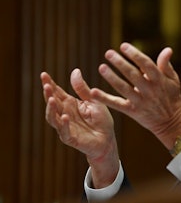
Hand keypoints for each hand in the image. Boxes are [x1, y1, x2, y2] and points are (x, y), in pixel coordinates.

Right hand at [41, 69, 118, 187]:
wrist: (108, 140)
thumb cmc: (101, 120)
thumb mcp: (93, 101)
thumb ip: (83, 89)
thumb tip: (75, 70)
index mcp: (70, 104)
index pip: (57, 92)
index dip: (50, 84)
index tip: (43, 74)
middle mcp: (65, 114)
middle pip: (53, 103)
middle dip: (48, 95)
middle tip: (46, 85)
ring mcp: (66, 126)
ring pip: (53, 118)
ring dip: (51, 109)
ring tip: (52, 99)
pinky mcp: (71, 138)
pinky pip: (64, 132)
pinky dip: (63, 125)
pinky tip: (64, 117)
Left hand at [91, 43, 180, 148]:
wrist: (171, 122)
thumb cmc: (172, 97)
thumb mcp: (173, 80)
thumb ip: (166, 65)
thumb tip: (168, 49)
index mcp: (159, 80)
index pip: (147, 65)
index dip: (135, 55)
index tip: (123, 46)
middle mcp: (149, 90)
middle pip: (133, 75)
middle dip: (120, 63)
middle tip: (109, 53)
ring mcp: (140, 102)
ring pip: (124, 89)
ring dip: (112, 78)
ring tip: (102, 67)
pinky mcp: (133, 112)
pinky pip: (117, 104)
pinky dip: (105, 98)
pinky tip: (93, 92)